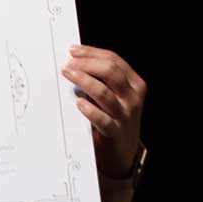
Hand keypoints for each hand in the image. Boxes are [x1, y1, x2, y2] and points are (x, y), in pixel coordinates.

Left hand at [61, 44, 145, 179]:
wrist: (124, 150)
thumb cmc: (114, 117)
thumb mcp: (115, 95)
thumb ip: (102, 79)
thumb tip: (76, 60)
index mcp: (134, 84)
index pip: (114, 60)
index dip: (92, 53)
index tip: (73, 50)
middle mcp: (132, 98)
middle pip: (110, 72)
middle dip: (87, 64)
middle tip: (68, 64)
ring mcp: (125, 115)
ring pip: (104, 92)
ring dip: (84, 81)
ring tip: (68, 75)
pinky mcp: (114, 132)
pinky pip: (101, 119)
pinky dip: (89, 109)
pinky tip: (79, 103)